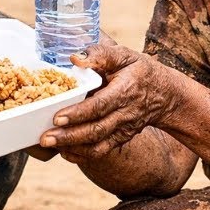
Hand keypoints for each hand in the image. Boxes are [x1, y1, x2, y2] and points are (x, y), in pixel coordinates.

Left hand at [38, 39, 175, 162]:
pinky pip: (101, 151)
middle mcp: (124, 114)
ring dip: (72, 147)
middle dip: (68, 136)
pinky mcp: (121, 139)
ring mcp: (123, 130)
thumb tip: (75, 59)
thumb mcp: (125, 55)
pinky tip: (63, 151)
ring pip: (97, 144)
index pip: (100, 106)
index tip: (57, 117)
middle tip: (45, 138)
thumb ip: (100, 54)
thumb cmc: (140, 70)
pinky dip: (81, 155)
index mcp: (124, 91)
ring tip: (49, 145)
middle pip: (95, 130)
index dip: (78, 113)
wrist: (165, 95)